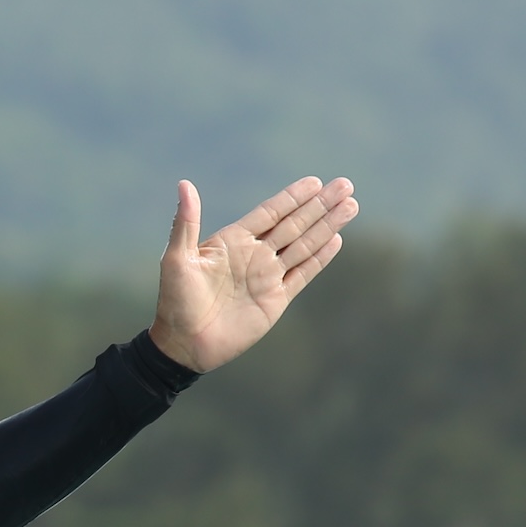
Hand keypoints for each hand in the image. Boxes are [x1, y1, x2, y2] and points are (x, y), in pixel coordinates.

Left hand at [149, 175, 357, 372]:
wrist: (185, 345)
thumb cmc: (175, 302)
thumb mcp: (176, 259)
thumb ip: (186, 223)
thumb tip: (185, 184)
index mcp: (232, 241)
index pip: (270, 213)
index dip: (293, 197)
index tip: (316, 181)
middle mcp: (254, 255)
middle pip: (295, 224)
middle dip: (320, 205)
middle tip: (346, 185)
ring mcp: (267, 276)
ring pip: (304, 245)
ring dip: (327, 226)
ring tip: (350, 205)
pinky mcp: (276, 299)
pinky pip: (303, 273)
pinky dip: (320, 258)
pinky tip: (336, 239)